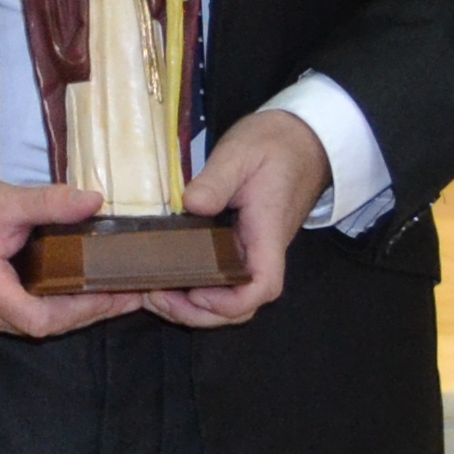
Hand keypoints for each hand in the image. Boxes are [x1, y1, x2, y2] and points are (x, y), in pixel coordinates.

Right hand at [0, 166, 133, 339]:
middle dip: (84, 312)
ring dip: (67, 312)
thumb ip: (50, 203)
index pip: (40, 318)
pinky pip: (15, 316)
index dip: (83, 311)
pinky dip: (46, 306)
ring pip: (28, 324)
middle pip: (39, 325)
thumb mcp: (4, 199)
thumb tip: (95, 201)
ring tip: (106, 293)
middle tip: (126, 294)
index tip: (117, 295)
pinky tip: (70, 291)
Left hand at [152, 108, 330, 328]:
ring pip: (230, 298)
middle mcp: (262, 251)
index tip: (195, 292)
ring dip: (193, 306)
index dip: (230, 302)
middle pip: (242, 305)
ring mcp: (250, 252)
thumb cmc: (274, 144)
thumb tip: (192, 205)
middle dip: (200, 313)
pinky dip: (194, 288)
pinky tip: (165, 278)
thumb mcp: (241, 152)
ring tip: (153, 292)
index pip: (263, 286)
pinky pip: (221, 280)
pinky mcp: (238, 246)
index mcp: (267, 233)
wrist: (300, 140)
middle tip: (154, 296)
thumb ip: (216, 179)